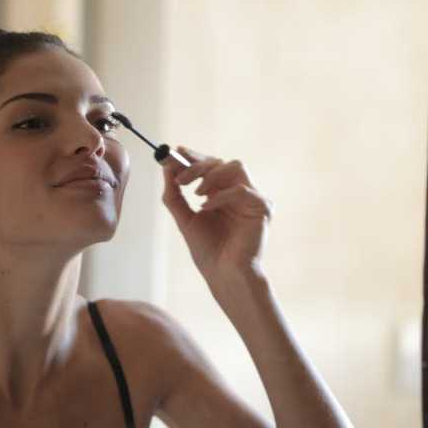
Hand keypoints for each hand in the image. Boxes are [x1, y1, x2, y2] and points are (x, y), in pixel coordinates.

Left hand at [160, 146, 273, 288]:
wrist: (223, 275)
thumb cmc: (208, 251)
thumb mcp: (184, 219)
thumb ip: (174, 195)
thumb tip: (166, 169)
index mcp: (221, 193)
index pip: (208, 166)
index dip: (192, 156)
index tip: (173, 152)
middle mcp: (237, 192)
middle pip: (220, 162)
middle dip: (197, 164)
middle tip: (179, 175)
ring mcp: (251, 199)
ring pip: (236, 166)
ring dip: (212, 174)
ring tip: (195, 191)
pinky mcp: (262, 208)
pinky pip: (242, 190)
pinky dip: (221, 195)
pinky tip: (206, 207)